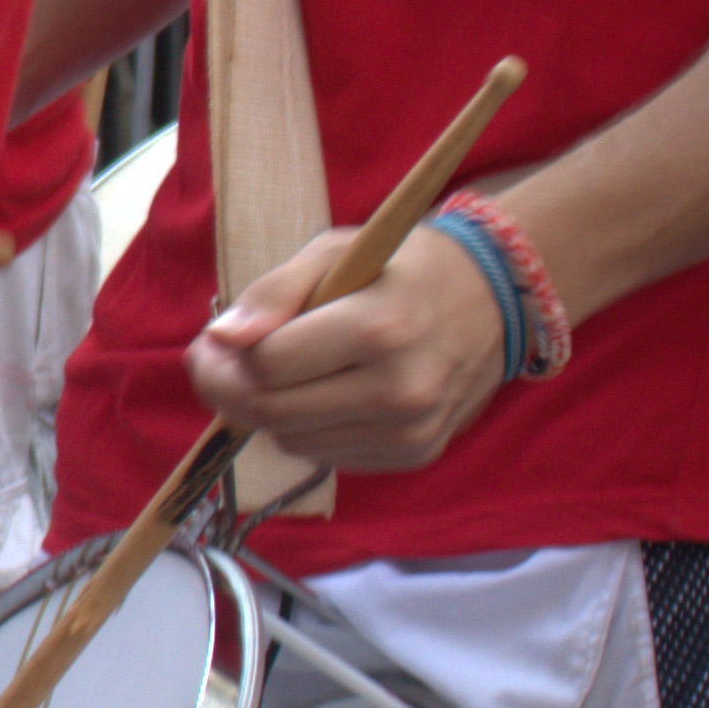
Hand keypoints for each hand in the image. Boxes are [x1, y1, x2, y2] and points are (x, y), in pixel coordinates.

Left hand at [183, 213, 513, 469]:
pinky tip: (326, 390)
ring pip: (293, 441)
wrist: (498, 299)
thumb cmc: (404, 268)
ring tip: (285, 369)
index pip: (267, 366)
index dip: (221, 359)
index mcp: (378, 328)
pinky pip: (328, 455)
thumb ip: (273, 292)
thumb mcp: (336, 252)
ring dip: (271, 409)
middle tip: (219, 363)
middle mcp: (398, 390)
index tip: (209, 343)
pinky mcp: (414, 455)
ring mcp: (410, 432)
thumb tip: (221, 340)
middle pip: (272, 412)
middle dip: (229, 390)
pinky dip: (309, 427)